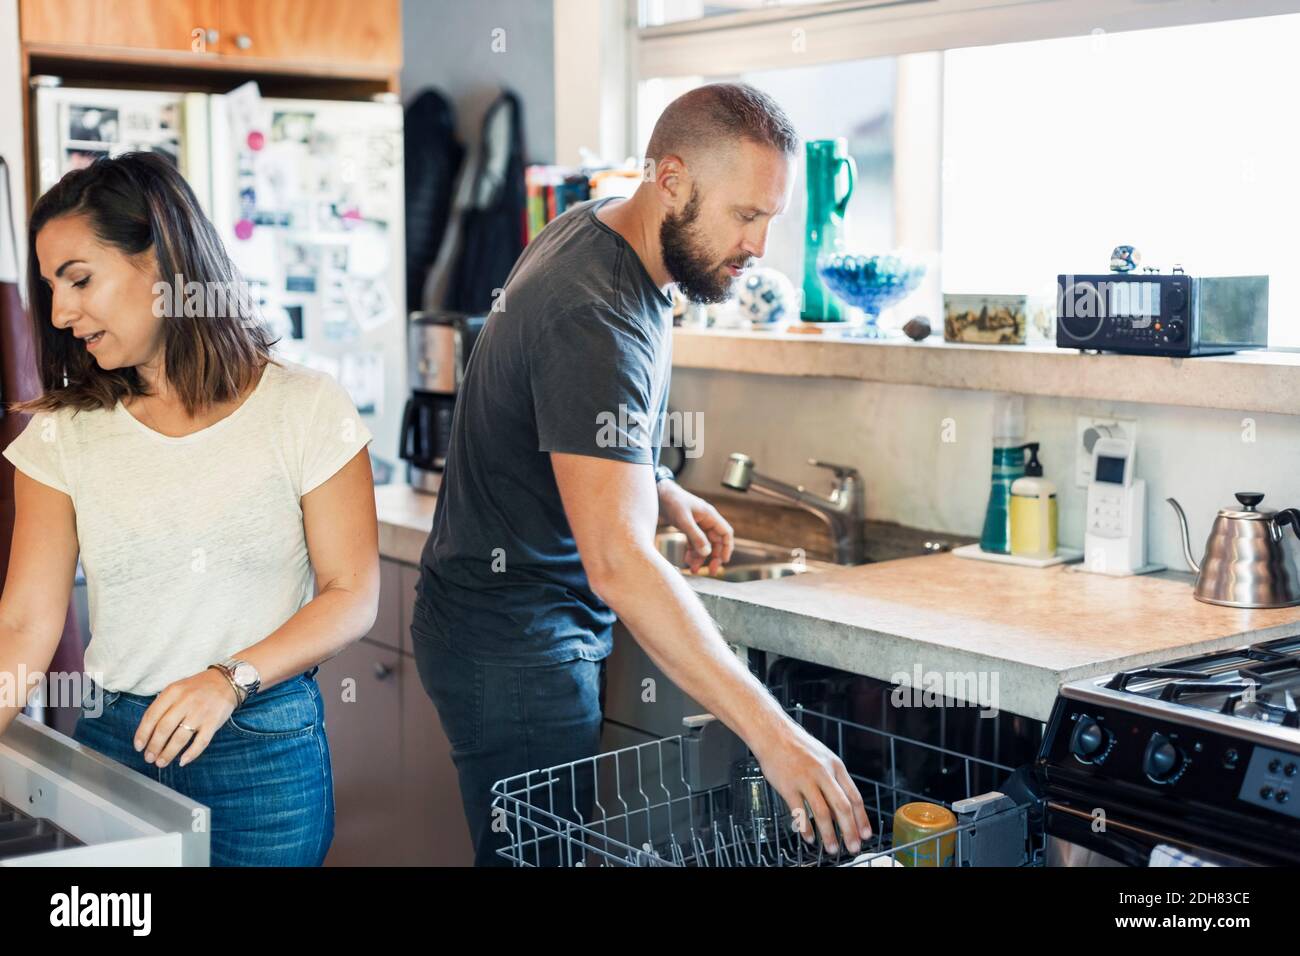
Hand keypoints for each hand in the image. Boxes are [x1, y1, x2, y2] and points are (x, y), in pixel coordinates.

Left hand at [134, 668, 239, 768]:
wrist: (226, 681)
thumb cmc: (197, 688)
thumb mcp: (177, 689)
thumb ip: (163, 705)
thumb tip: (148, 731)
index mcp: (173, 692)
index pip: (151, 716)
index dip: (142, 734)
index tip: (139, 747)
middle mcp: (185, 702)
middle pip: (164, 729)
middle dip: (154, 747)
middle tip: (149, 758)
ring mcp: (200, 712)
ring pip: (180, 738)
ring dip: (168, 753)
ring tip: (161, 762)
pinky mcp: (213, 722)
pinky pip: (201, 742)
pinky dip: (191, 754)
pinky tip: (183, 761)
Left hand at [657, 481, 733, 575]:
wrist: (657, 493)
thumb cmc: (672, 502)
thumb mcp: (684, 520)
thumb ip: (696, 536)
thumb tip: (707, 553)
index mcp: (710, 515)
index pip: (725, 533)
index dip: (727, 547)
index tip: (724, 561)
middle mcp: (705, 520)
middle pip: (716, 542)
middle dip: (713, 557)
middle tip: (710, 571)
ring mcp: (696, 524)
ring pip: (704, 544)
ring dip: (700, 557)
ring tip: (693, 569)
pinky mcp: (687, 527)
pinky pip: (694, 543)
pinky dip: (692, 552)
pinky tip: (687, 561)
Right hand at [753, 719, 872, 856]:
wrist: (773, 733)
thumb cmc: (798, 746)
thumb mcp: (823, 758)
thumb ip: (834, 781)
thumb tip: (842, 810)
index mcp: (836, 766)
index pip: (854, 797)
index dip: (861, 818)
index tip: (865, 834)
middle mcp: (823, 773)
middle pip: (842, 807)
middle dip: (850, 831)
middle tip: (853, 847)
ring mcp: (805, 779)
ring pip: (822, 812)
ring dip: (829, 835)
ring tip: (832, 848)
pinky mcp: (788, 786)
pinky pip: (800, 812)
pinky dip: (806, 828)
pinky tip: (809, 837)